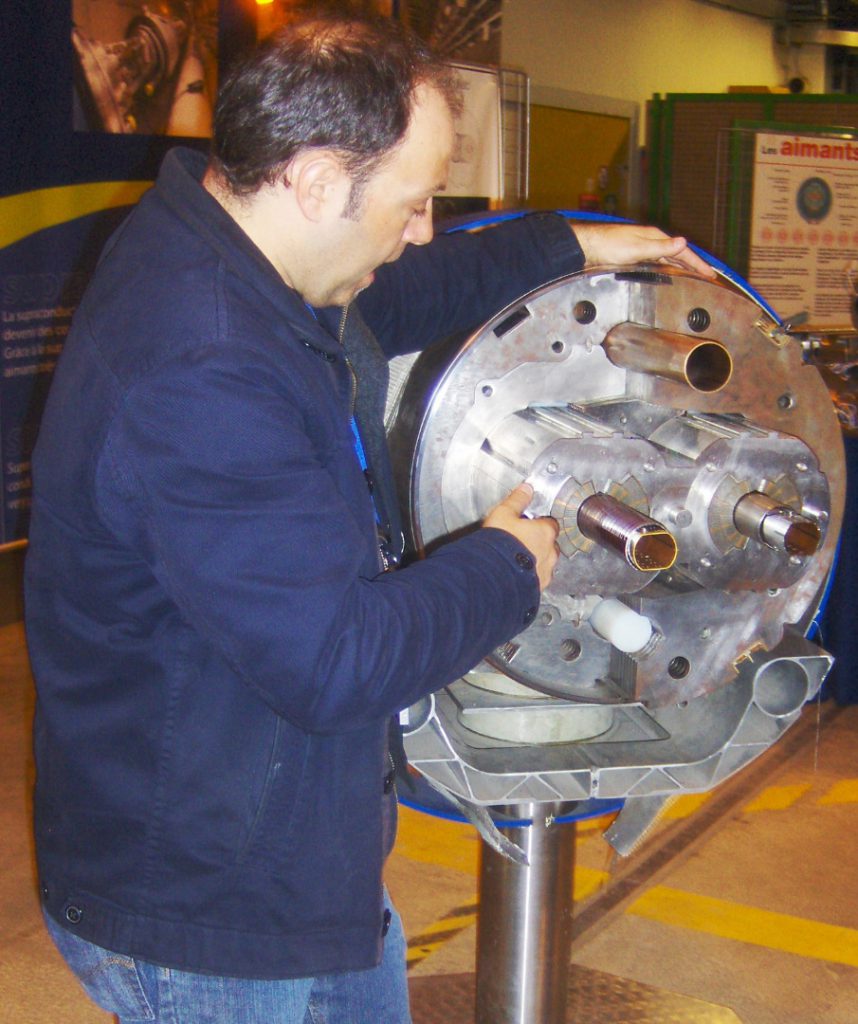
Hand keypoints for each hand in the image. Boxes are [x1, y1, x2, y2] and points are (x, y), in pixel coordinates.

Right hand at [483, 483, 558, 590]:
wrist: (494, 574)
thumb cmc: (500, 543)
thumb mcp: (504, 513)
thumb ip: (517, 500)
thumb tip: (526, 489)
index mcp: (545, 532)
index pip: (550, 524)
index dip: (540, 523)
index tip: (530, 523)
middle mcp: (549, 553)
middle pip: (550, 545)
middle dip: (539, 543)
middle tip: (522, 542)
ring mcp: (545, 572)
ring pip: (545, 564)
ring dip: (535, 561)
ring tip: (517, 560)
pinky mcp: (537, 587)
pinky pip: (537, 580)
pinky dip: (530, 577)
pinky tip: (516, 575)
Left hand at [572, 222, 715, 278]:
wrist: (586, 247)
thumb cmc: (607, 246)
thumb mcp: (637, 249)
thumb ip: (660, 248)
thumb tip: (683, 243)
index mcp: (655, 237)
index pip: (683, 251)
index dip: (698, 263)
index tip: (711, 273)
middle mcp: (651, 241)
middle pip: (678, 254)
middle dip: (694, 264)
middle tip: (708, 275)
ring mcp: (642, 248)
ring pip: (668, 259)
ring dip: (682, 267)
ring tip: (694, 275)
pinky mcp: (634, 257)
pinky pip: (658, 263)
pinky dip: (667, 269)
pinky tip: (667, 274)